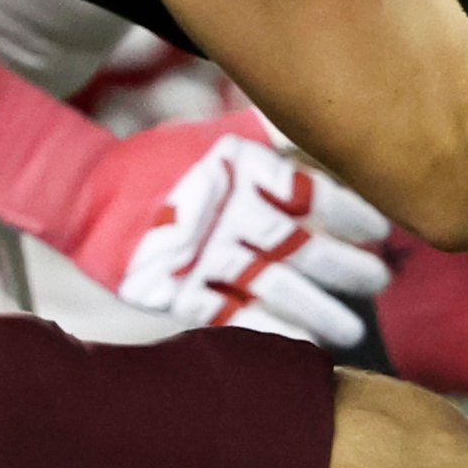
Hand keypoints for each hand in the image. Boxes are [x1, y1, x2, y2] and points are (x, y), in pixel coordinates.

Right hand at [106, 126, 393, 344]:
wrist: (86, 195)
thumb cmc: (166, 163)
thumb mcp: (221, 139)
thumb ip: (275, 137)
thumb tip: (333, 119)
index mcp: (240, 170)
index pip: (309, 192)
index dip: (349, 212)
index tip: (381, 230)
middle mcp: (227, 213)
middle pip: (299, 245)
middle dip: (344, 267)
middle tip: (380, 281)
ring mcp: (201, 256)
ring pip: (273, 287)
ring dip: (318, 311)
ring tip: (353, 330)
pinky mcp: (176, 292)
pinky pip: (230, 317)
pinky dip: (268, 334)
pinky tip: (302, 347)